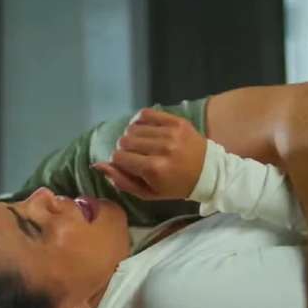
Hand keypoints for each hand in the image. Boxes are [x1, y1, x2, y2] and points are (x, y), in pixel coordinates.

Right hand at [92, 108, 206, 200]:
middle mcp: (161, 149)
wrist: (209, 173)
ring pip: (134, 128)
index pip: (119, 157)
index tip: (128, 165)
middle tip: (137, 156)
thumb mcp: (149, 193)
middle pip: (125, 141)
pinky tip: (146, 130)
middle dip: (126, 149)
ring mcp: (170, 133)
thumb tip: (98, 165)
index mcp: (154, 169)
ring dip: (134, 136)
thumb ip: (122, 181)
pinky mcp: (177, 121)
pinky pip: (147, 114)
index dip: (119, 161)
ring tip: (144, 144)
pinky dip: (141, 121)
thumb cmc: (176, 186)